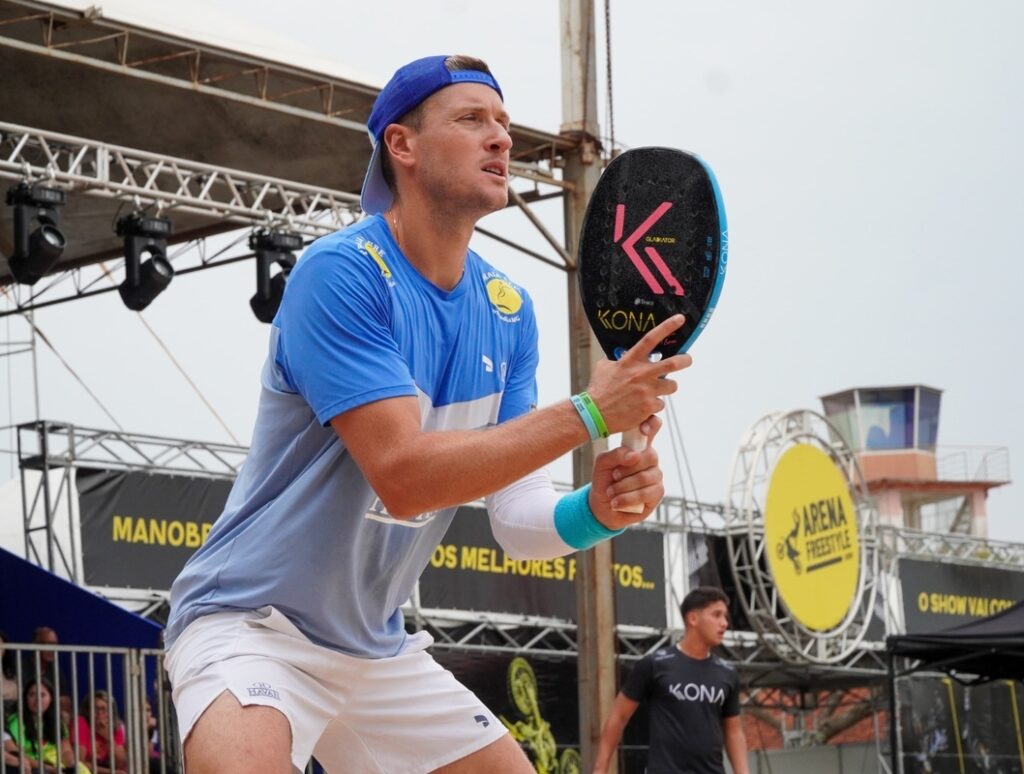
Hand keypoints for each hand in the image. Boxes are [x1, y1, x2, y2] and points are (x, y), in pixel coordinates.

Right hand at [585, 315, 691, 434]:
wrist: (594, 414)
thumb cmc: (598, 391)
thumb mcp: (604, 367)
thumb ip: (618, 360)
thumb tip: (622, 357)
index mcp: (630, 361)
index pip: (651, 339)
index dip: (667, 327)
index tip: (680, 319)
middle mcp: (641, 374)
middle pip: (673, 363)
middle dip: (685, 360)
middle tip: (687, 359)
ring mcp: (647, 391)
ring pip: (671, 386)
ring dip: (667, 387)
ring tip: (657, 390)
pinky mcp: (649, 406)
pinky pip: (660, 404)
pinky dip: (654, 406)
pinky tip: (642, 407)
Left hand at [588, 415, 664, 529]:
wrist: (602, 506)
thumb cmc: (604, 480)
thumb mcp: (602, 464)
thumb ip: (615, 455)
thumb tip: (634, 455)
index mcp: (638, 447)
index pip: (653, 427)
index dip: (652, 424)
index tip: (643, 430)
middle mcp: (650, 460)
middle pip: (650, 456)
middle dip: (628, 469)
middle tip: (614, 475)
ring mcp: (656, 476)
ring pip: (646, 477)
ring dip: (624, 487)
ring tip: (611, 492)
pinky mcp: (657, 493)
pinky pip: (647, 493)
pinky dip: (628, 498)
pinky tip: (616, 502)